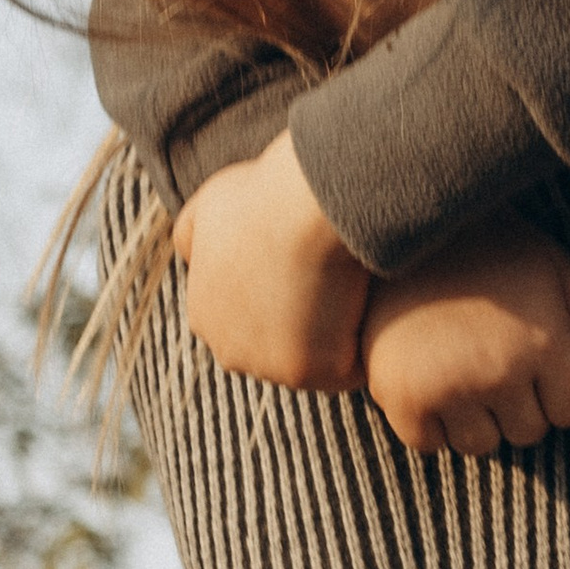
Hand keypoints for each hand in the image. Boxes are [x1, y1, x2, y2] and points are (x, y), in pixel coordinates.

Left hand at [173, 133, 372, 391]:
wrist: (306, 204)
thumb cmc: (266, 194)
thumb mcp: (213, 204)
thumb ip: (194, 234)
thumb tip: (193, 259)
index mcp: (204, 314)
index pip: (251, 318)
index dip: (287, 295)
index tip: (313, 268)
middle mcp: (227, 349)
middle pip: (279, 347)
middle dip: (308, 326)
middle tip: (340, 282)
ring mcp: (266, 367)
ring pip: (314, 360)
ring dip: (336, 336)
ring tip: (360, 294)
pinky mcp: (307, 373)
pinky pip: (346, 369)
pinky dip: (362, 346)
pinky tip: (376, 312)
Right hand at [361, 223, 569, 455]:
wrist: (402, 225)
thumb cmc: (493, 249)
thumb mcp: (557, 269)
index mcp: (543, 342)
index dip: (561, 388)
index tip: (539, 361)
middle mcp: (497, 371)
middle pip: (528, 433)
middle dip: (520, 403)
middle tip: (493, 355)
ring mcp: (445, 387)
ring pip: (480, 445)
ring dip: (476, 417)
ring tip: (460, 366)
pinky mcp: (399, 396)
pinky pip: (427, 445)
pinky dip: (429, 422)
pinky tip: (427, 378)